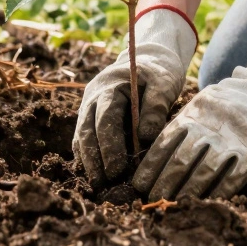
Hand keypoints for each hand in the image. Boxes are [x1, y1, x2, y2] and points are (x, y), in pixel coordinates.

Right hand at [74, 6, 197, 187]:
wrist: (149, 60)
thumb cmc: (158, 73)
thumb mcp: (164, 83)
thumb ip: (156, 106)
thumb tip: (146, 137)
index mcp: (110, 86)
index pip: (105, 118)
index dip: (109, 145)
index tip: (117, 169)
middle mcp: (93, 97)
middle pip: (87, 130)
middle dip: (94, 159)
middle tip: (104, 184)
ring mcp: (88, 106)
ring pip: (81, 136)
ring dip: (88, 161)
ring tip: (98, 185)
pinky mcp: (91, 116)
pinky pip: (83, 138)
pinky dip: (87, 156)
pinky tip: (95, 174)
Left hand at [132, 30, 246, 200]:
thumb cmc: (227, 104)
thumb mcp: (201, 104)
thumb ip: (182, 125)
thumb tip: (152, 154)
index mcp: (194, 114)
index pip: (165, 143)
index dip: (150, 166)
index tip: (139, 184)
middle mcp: (211, 128)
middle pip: (181, 161)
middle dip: (164, 183)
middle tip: (153, 199)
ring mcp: (233, 141)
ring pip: (203, 173)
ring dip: (185, 193)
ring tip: (173, 204)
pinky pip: (231, 179)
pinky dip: (215, 193)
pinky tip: (203, 203)